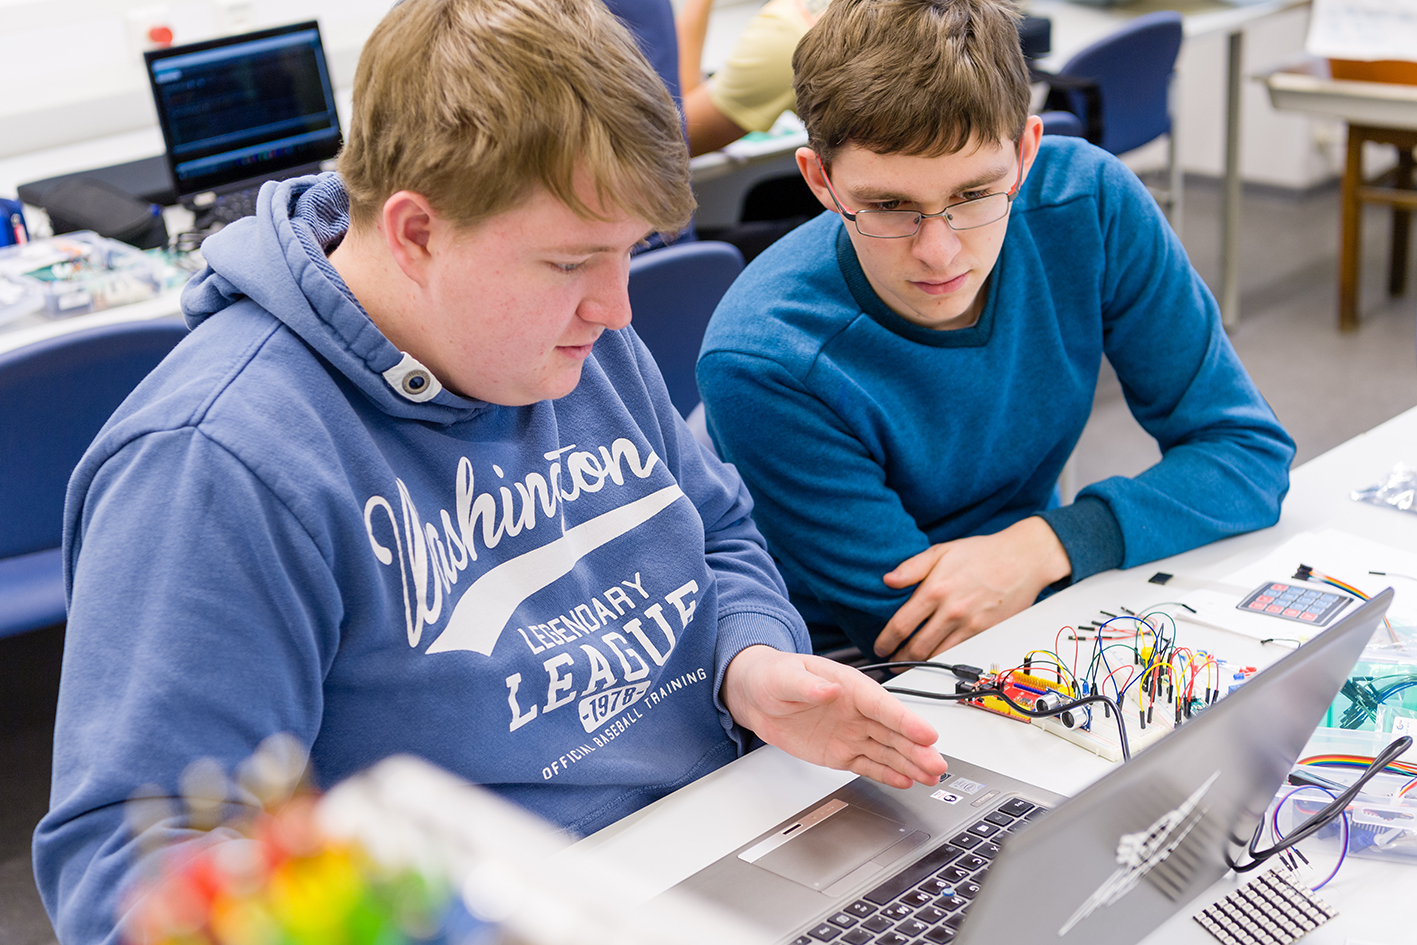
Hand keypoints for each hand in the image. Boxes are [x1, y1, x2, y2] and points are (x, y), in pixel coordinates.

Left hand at [721, 645, 946, 788]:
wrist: (756, 696)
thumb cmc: (773, 676)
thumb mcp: (785, 676)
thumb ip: (808, 684)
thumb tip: (829, 689)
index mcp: (850, 686)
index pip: (883, 706)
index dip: (907, 721)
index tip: (928, 734)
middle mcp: (857, 711)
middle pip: (894, 732)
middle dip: (917, 749)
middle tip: (937, 764)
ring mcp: (852, 733)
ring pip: (888, 751)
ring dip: (910, 764)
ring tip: (931, 776)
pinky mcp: (842, 752)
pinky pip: (869, 764)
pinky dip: (887, 774)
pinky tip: (906, 781)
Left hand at [877, 516, 1070, 661]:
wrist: (1022, 559)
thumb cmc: (982, 553)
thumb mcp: (941, 551)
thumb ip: (911, 567)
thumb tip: (887, 580)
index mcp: (935, 589)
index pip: (901, 624)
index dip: (885, 640)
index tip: (879, 646)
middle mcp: (951, 611)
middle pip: (916, 647)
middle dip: (898, 658)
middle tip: (890, 660)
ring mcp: (969, 625)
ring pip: (936, 655)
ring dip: (918, 663)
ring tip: (907, 663)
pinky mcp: (985, 632)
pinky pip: (958, 653)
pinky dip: (942, 659)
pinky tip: (934, 658)